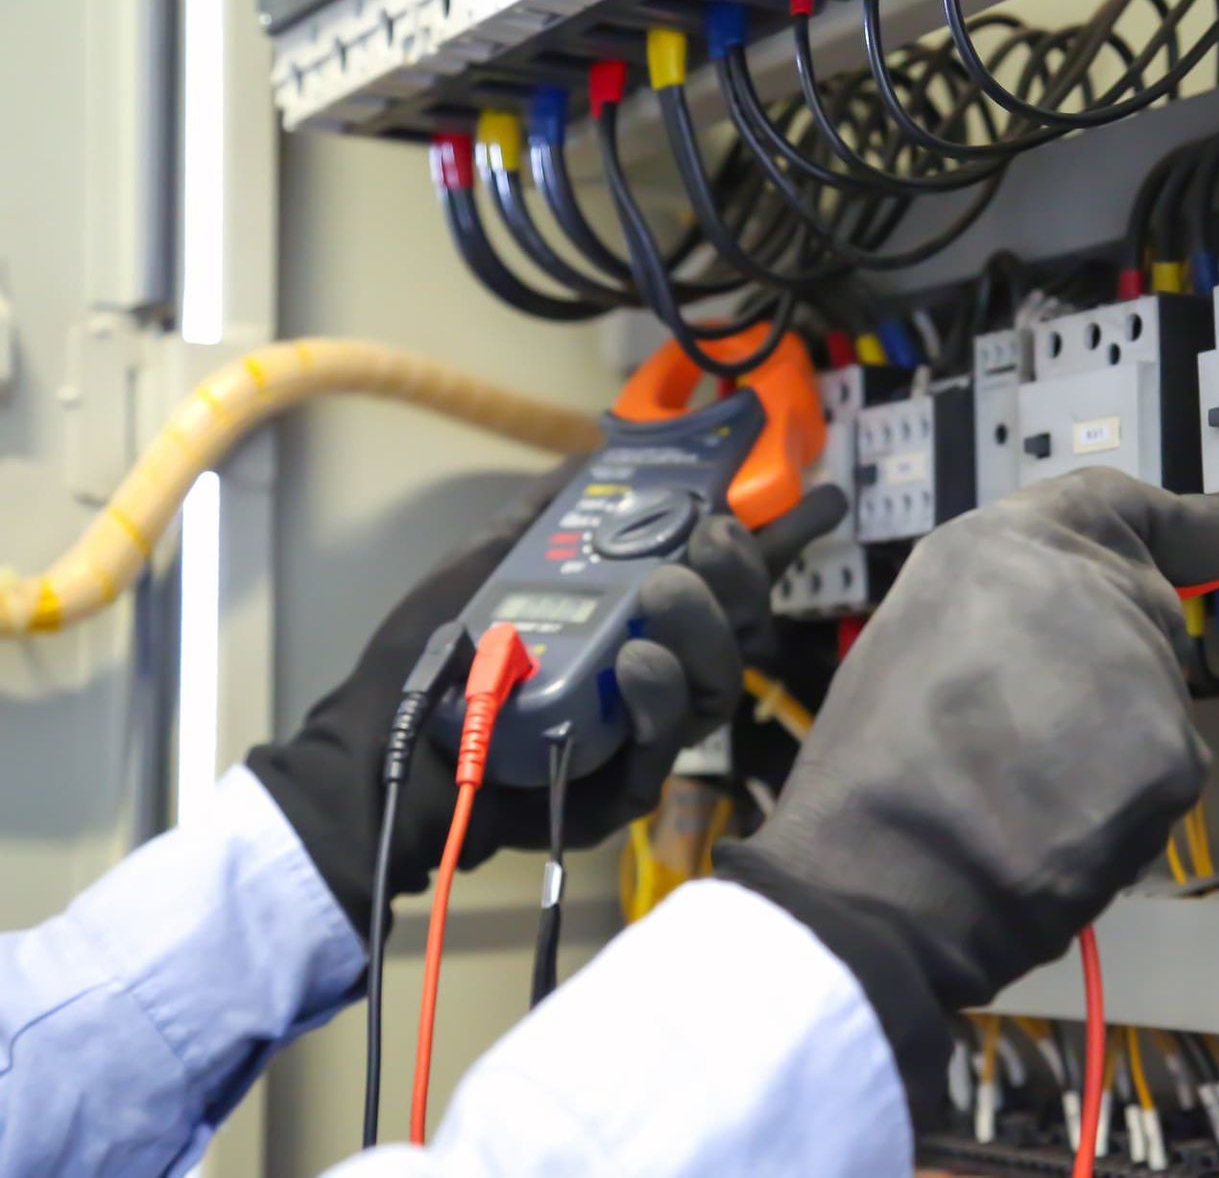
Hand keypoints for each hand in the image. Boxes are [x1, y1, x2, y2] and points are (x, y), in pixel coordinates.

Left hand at [249, 461, 842, 937]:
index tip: (824, 497)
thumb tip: (602, 449)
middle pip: (736, 627)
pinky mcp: (614, 786)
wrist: (378, 744)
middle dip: (740, 576)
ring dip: (704, 629)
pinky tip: (641, 661)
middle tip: (713, 538)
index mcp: (635, 615)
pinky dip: (657, 698)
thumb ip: (552, 509)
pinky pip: (660, 747)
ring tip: (668, 591)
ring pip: (713, 683)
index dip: (777, 540)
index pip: (724, 575)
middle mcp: (653, 670)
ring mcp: (638, 731)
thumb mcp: (492, 557)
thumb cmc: (433, 651)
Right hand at [713, 467, 1218, 1117]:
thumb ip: (1007, 606)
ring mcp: (1136, 664)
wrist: (883, 876)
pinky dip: (1128, 803)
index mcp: (999, 545)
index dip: (1178, 526)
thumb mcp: (917, 635)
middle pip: (1148, 610)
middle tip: (1044, 733)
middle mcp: (1080, 583)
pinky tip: (1060, 821)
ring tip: (1026, 787)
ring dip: (1117, 743)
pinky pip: (1167, 771)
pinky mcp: (1175, 747)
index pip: (1116, 505)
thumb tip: (1075, 622)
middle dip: (1118, 666)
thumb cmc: (876, 772)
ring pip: (1157, 699)